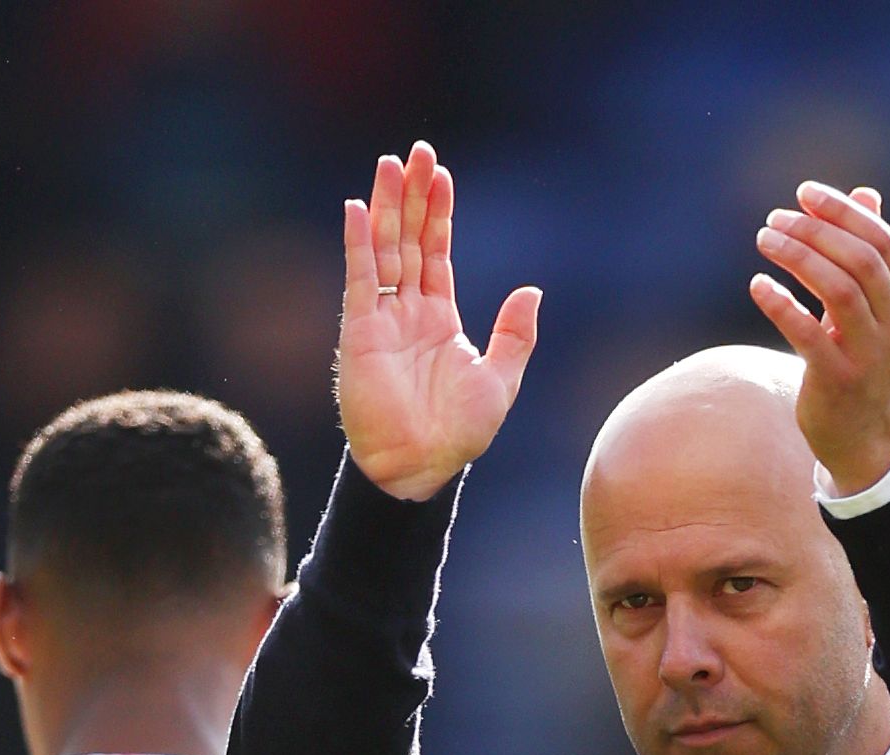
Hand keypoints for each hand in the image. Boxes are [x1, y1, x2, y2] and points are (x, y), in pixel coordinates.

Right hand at [338, 140, 541, 501]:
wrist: (421, 466)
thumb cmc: (458, 434)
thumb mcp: (500, 379)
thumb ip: (515, 335)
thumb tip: (533, 291)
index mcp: (439, 319)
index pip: (436, 253)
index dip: (438, 214)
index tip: (440, 175)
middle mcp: (407, 312)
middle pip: (408, 240)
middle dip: (412, 196)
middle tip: (415, 152)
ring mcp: (382, 320)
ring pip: (383, 250)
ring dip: (385, 207)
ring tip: (390, 164)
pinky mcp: (360, 333)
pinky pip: (359, 281)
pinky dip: (358, 245)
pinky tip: (357, 209)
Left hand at [749, 183, 889, 496]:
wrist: (871, 440)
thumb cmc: (868, 363)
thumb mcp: (880, 310)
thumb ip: (871, 254)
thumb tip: (865, 194)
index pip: (881, 241)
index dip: (843, 211)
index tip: (805, 193)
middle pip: (859, 260)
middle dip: (816, 231)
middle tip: (775, 219)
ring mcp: (868, 354)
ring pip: (838, 290)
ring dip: (797, 258)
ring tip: (764, 240)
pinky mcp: (837, 381)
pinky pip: (807, 335)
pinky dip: (781, 305)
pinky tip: (758, 285)